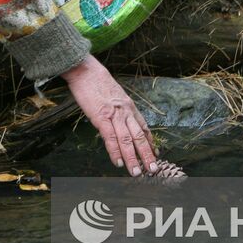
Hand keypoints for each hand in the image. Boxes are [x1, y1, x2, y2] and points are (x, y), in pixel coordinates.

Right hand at [63, 56, 157, 176]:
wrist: (85, 70)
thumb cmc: (96, 82)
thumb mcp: (113, 94)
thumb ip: (118, 108)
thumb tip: (118, 120)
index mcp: (129, 106)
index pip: (144, 127)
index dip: (150, 143)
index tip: (156, 155)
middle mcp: (126, 111)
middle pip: (140, 137)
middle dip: (147, 155)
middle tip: (154, 170)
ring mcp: (114, 115)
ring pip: (128, 140)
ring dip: (133, 158)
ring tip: (137, 173)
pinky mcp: (101, 117)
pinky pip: (111, 138)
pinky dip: (116, 152)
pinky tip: (119, 163)